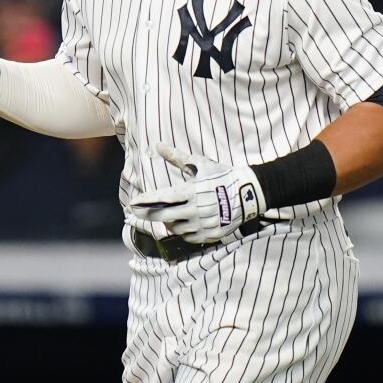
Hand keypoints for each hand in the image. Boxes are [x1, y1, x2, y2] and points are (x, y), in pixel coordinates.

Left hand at [128, 143, 266, 243]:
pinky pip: (190, 237)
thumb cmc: (221, 175)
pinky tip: (181, 224)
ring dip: (168, 223)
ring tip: (166, 216)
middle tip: (137, 213)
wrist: (249, 192)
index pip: (164, 198)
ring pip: (177, 229)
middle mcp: (198, 209)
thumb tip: (157, 145)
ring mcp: (205, 223)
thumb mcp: (199, 163)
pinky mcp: (213, 234)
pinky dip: (183, 231)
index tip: (133, 203)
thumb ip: (176, 157)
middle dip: (149, 215)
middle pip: (165, 217)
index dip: (146, 201)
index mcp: (193, 190)